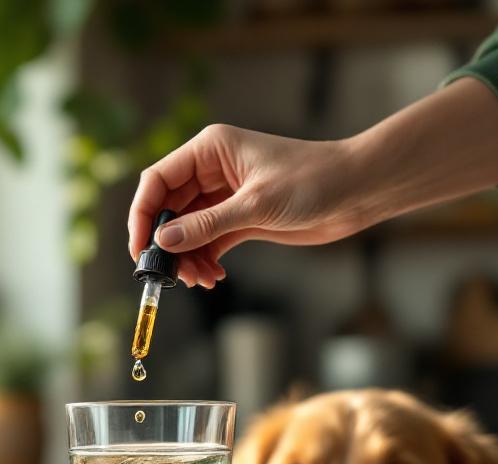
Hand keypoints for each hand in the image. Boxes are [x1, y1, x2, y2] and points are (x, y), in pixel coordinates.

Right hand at [129, 79, 497, 288]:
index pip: (158, 180)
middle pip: (167, 208)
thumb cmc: (314, 181)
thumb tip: (163, 242)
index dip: (142, 214)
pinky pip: (207, 241)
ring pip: (186, 229)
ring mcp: (224, 195)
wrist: (358, 191)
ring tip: (199, 280)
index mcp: (210, 150)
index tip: (140, 247)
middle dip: (165, 243)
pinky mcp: (240, 217)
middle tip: (168, 274)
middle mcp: (212, 170)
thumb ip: (206, 225)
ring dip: (186, 257)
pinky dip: (204, 260)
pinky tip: (213, 276)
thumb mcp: (256, 205)